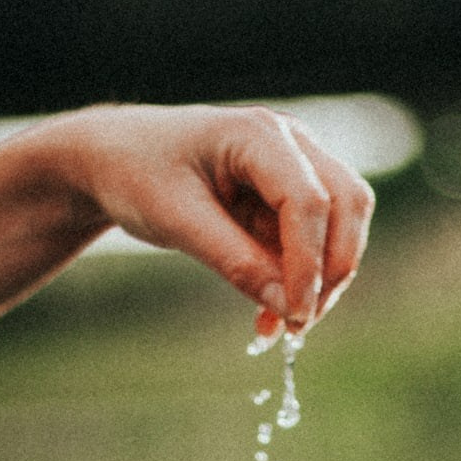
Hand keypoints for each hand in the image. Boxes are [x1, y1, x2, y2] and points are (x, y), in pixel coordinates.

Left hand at [52, 103, 374, 338]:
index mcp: (257, 134)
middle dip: (332, 269)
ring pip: (340, 224)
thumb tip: (288, 309)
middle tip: (299, 323)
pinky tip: (267, 316)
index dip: (309, 263)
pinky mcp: (288, 196)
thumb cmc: (136, 174)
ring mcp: (294, 166)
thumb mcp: (177, 220)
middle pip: (347, 204)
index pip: (309, 200)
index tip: (294, 316)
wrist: (113, 159)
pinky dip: (298, 280)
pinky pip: (312, 242)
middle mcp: (289, 143)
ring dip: (319, 279)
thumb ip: (235, 262)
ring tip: (278, 326)